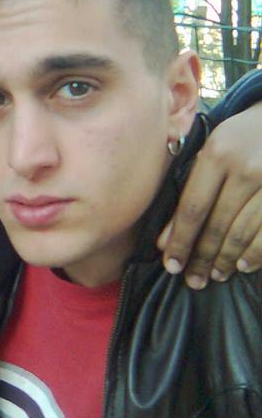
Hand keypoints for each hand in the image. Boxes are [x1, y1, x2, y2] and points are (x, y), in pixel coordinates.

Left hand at [158, 102, 261, 288]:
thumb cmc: (239, 138)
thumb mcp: (211, 152)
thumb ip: (188, 191)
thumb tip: (166, 239)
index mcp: (218, 153)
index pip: (193, 208)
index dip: (180, 240)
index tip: (171, 265)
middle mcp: (246, 168)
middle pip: (217, 225)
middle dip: (202, 257)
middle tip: (192, 280)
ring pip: (243, 233)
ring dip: (226, 260)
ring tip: (215, 274)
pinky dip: (255, 254)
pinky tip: (242, 265)